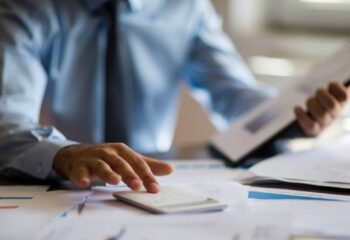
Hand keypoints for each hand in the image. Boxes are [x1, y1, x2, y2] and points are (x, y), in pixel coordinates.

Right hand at [53, 143, 172, 192]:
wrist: (77, 155)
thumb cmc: (107, 158)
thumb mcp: (127, 159)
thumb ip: (147, 165)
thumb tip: (170, 169)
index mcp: (123, 151)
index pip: (137, 163)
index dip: (147, 175)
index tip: (155, 189)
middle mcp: (108, 152)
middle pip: (121, 163)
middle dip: (130, 174)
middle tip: (138, 186)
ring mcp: (93, 158)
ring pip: (102, 165)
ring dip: (108, 173)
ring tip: (115, 181)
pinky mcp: (79, 166)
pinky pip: (80, 172)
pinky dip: (82, 177)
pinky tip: (85, 183)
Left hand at [294, 81, 349, 135]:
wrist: (312, 125)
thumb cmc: (321, 105)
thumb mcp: (330, 96)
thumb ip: (337, 90)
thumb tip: (348, 84)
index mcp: (341, 104)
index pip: (344, 96)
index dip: (336, 88)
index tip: (330, 84)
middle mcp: (335, 115)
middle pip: (332, 105)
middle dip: (321, 95)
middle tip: (317, 92)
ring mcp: (325, 124)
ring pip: (321, 115)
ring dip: (312, 104)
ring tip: (309, 100)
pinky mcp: (314, 130)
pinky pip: (310, 125)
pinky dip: (301, 115)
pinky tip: (296, 108)